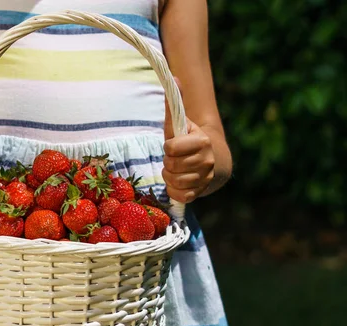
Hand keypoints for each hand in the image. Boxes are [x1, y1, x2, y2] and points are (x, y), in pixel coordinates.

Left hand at [162, 78, 214, 203]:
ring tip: (176, 170)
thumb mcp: (180, 123)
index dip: (168, 148)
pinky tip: (178, 183)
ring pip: (174, 181)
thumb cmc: (187, 140)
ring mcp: (205, 178)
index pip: (171, 148)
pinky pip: (180, 196)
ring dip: (169, 176)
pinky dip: (174, 191)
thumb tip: (173, 77)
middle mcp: (207, 160)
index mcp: (201, 140)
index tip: (173, 146)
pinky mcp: (201, 192)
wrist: (210, 161)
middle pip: (170, 165)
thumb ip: (175, 105)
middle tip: (174, 160)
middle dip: (167, 163)